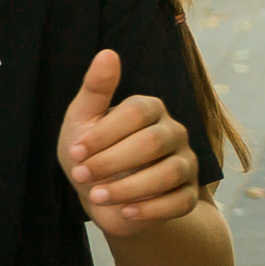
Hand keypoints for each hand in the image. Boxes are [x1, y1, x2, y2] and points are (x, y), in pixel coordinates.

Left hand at [61, 50, 201, 236]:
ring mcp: (186, 163)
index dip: (104, 134)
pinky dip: (150, 210)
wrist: (105, 200)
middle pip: (153, 142)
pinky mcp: (188, 195)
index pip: (137, 112)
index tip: (76, 153)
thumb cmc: (91, 154)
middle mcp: (174, 132)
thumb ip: (96, 89)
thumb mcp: (83, 121)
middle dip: (112, 162)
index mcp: (150, 109)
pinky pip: (179, 202)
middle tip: (81, 176)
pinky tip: (125, 212)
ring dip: (128, 188)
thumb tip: (108, 53)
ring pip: (169, 173)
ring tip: (98, 196)